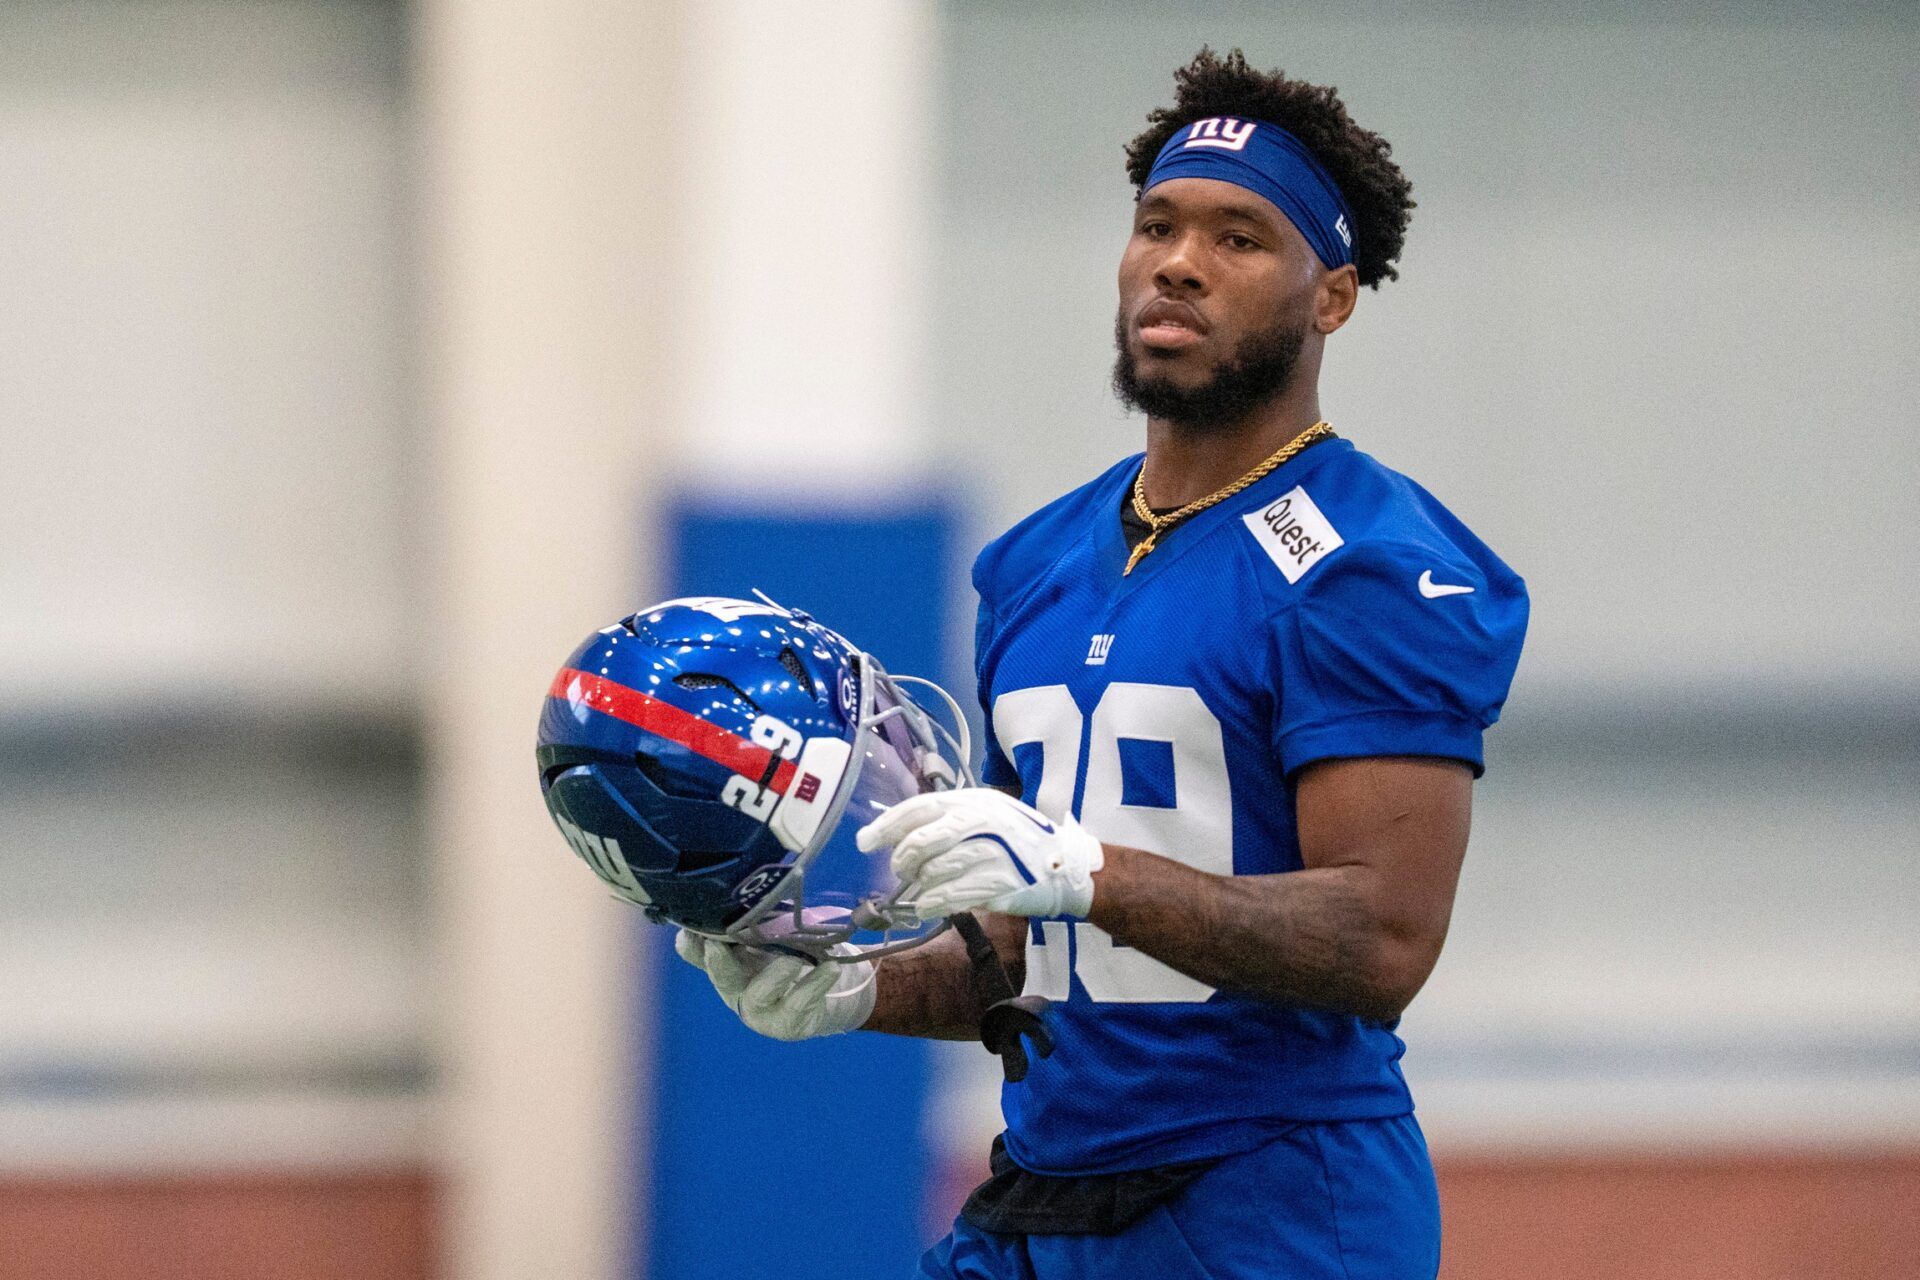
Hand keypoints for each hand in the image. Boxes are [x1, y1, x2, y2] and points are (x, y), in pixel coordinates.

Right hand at [673, 930, 875, 1040]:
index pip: (696, 952)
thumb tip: (760, 883)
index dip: (690, 943)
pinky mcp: (786, 1024)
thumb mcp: (774, 934)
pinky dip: (815, 984)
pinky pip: (798, 1004)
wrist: (825, 996)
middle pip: (721, 975)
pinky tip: (830, 968)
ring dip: (775, 975)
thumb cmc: (790, 955)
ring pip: (758, 995)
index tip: (689, 930)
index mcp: (727, 960)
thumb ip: (761, 917)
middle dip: (717, 962)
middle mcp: (735, 986)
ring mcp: (759, 1010)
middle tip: (716, 945)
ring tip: (793, 961)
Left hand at [856, 789, 1104, 919]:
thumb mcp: (987, 813)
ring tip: (925, 889)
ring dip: (920, 885)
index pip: (918, 809)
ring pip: (932, 873)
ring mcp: (990, 855)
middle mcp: (979, 824)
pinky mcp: (997, 885)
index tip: (865, 841)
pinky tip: (928, 906)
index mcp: (973, 802)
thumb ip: (947, 820)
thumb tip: (894, 832)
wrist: (1065, 865)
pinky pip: (949, 897)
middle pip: (920, 843)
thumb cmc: (1018, 840)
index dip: (886, 826)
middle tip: (901, 870)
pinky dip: (931, 904)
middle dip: (902, 860)